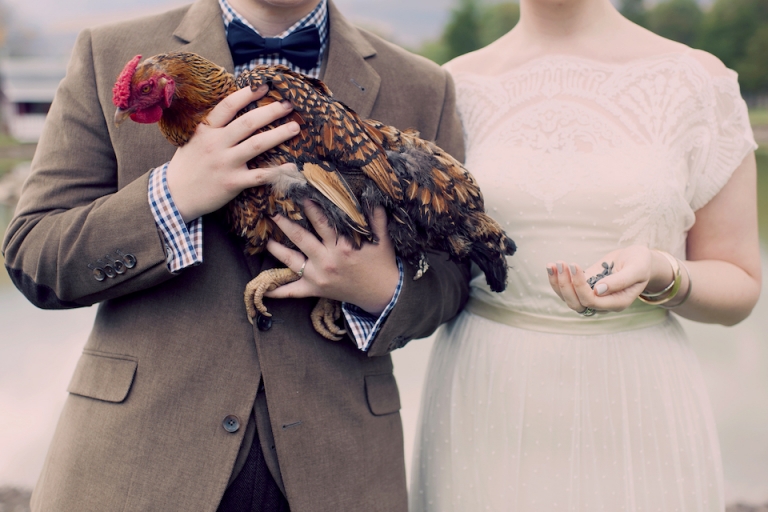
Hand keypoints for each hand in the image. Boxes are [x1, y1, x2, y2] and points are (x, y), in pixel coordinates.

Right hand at [166, 85, 298, 221]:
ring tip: (295, 127)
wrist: (175, 196)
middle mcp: (216, 144)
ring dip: (279, 134)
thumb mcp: (194, 139)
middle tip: (289, 105)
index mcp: (207, 130)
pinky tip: (292, 166)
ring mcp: (225, 163)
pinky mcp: (232, 183)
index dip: (248, 94)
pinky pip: (260, 175)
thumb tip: (235, 109)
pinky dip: (277, 171)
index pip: (229, 106)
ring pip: (257, 145)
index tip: (265, 86)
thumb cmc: (188, 165)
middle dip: (271, 111)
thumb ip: (214, 127)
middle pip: (248, 123)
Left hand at [265, 200, 399, 315]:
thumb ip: (377, 217)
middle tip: (273, 213)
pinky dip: (278, 291)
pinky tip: (265, 290)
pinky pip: (293, 291)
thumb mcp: (382, 239)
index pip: (322, 223)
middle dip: (286, 224)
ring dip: (276, 250)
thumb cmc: (382, 263)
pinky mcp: (316, 290)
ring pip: (292, 261)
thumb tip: (373, 196)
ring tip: (265, 240)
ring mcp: (319, 276)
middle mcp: (328, 260)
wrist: (383, 294)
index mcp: (343, 246)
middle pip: (301, 238)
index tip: (300, 195)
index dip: (310, 208)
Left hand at [546, 245, 670, 313]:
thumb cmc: (641, 263)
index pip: (592, 302)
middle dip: (566, 285)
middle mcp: (602, 304)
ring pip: (569, 299)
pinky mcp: (584, 287)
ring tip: (553, 265)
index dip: (580, 287)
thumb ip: (620, 281)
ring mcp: (592, 297)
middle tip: (561, 263)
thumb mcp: (637, 268)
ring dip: (558, 283)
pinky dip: (557, 280)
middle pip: (577, 304)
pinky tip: (552, 266)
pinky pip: (567, 290)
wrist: (638, 259)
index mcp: (617, 303)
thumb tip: (598, 290)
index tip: (574, 266)